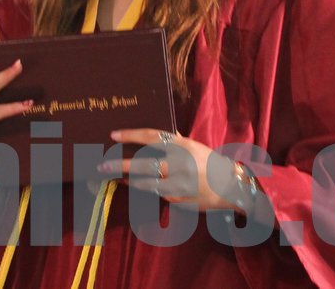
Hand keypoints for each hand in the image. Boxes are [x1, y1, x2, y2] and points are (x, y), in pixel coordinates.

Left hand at [100, 128, 234, 210]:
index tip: (113, 135)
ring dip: (127, 180)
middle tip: (103, 165)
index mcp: (183, 146)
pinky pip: (154, 193)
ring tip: (113, 177)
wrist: (231, 188)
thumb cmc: (210, 163)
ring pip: (145, 182)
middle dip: (120, 165)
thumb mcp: (194, 147)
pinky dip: (141, 188)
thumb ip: (175, 142)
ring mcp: (178, 184)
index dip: (130, 135)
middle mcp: (179, 164)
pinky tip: (130, 185)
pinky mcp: (177, 200)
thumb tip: (152, 136)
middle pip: (143, 164)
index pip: (151, 137)